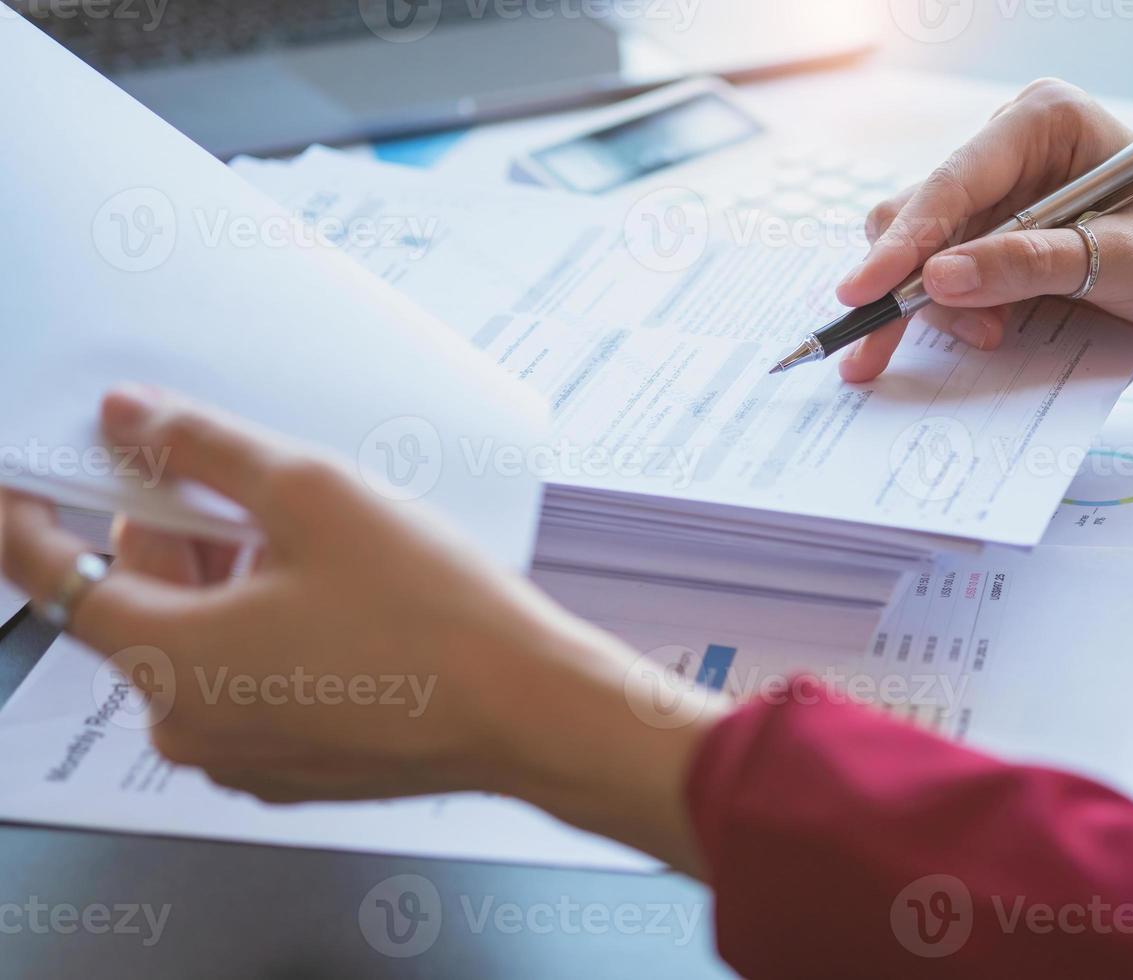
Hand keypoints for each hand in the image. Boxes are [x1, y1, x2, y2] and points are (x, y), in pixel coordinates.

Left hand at [0, 386, 724, 871]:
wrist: (528, 707)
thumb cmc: (433, 615)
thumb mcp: (313, 496)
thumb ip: (203, 448)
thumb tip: (131, 418)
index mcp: (172, 658)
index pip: (52, 576)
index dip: (32, 516)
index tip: (30, 479)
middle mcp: (188, 723)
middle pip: (139, 602)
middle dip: (178, 535)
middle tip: (249, 491)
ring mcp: (240, 755)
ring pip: (196, 642)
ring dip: (231, 582)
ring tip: (320, 550)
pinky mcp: (289, 765)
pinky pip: (245, 684)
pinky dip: (267, 633)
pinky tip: (339, 604)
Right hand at [836, 78, 1132, 383]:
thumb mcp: (1120, 260)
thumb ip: (1028, 265)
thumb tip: (939, 278)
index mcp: (1044, 122)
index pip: (954, 183)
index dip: (903, 242)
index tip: (863, 291)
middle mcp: (1012, 152)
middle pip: (923, 216)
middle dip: (908, 284)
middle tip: (876, 350)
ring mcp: (1005, 197)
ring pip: (927, 252)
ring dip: (939, 307)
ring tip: (989, 340)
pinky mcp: (1004, 239)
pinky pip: (951, 276)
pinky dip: (955, 312)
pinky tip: (986, 336)